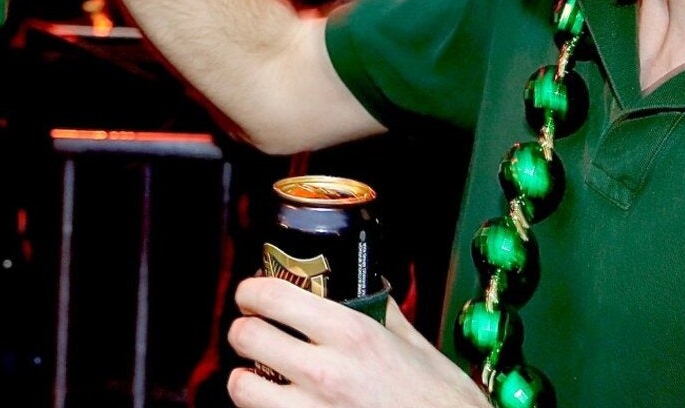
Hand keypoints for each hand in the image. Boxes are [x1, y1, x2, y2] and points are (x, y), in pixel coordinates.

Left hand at [226, 276, 489, 407]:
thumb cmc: (443, 404)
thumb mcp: (417, 348)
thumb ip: (381, 314)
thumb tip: (363, 288)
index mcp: (352, 335)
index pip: (272, 295)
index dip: (251, 291)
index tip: (252, 295)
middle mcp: (326, 373)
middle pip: (245, 336)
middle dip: (245, 331)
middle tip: (255, 333)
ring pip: (240, 387)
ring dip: (246, 378)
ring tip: (262, 378)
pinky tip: (281, 406)